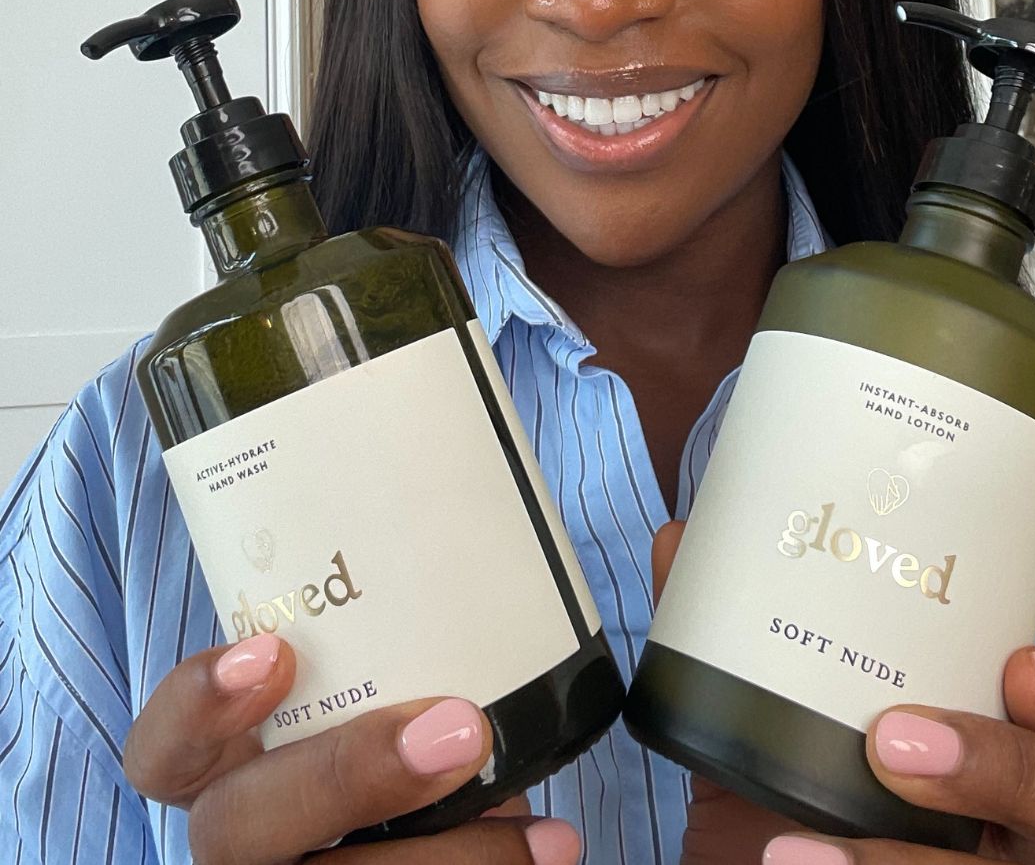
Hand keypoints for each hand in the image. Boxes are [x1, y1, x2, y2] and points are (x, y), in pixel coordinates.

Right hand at [123, 633, 579, 864]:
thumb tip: (470, 525)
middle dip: (346, 776)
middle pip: (238, 827)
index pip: (162, 749)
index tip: (274, 651)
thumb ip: (385, 628)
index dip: (198, 706)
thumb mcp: (368, 671)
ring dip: (443, 852)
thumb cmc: (394, 712)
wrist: (435, 801)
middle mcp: (243, 831)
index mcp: (224, 763)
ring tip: (532, 818)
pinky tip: (550, 846)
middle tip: (458, 729)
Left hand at [652, 523, 1034, 864]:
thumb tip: (682, 539)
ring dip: (918, 863)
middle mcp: (1026, 830)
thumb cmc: (782, 797)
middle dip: (1010, 769)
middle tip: (898, 741)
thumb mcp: (768, 716)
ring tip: (805, 843)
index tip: (1022, 665)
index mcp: (1008, 747)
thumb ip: (734, 633)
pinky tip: (789, 861)